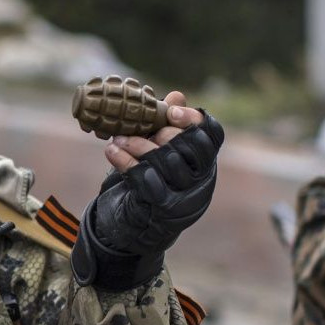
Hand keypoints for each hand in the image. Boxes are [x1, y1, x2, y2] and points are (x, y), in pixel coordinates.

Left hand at [71, 100, 223, 290]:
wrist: (138, 229)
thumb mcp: (161, 153)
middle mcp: (201, 180)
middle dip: (160, 131)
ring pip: (166, 161)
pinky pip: (146, 180)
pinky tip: (111, 152)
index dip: (195, 119)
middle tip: (135, 124)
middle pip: (187, 145)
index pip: (212, 135)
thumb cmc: (152, 182)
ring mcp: (185, 196)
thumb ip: (169, 126)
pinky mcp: (163, 209)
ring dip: (138, 145)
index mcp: (205, 162)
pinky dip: (126, 162)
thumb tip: (176, 95)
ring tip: (117, 139)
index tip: (171, 110)